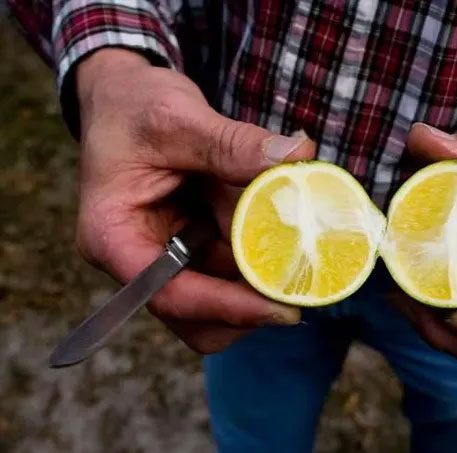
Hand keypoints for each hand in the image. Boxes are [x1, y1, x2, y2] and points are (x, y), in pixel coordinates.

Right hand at [75, 49, 315, 352]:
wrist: (126, 96)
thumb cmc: (134, 107)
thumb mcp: (178, 118)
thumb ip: (233, 143)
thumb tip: (297, 156)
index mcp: (114, 237)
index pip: (170, 294)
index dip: (228, 307)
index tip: (282, 308)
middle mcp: (140, 259)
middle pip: (199, 316)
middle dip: (251, 304)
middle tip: (303, 282)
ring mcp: (172, 254)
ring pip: (224, 296)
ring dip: (263, 277)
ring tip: (304, 248)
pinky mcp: (197, 243)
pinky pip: (235, 265)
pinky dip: (264, 253)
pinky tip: (292, 230)